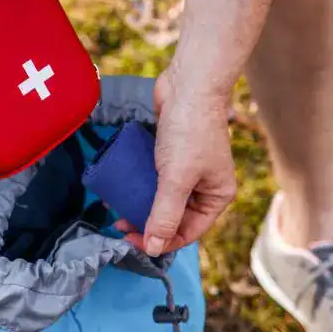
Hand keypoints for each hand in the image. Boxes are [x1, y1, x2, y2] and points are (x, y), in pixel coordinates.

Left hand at [115, 67, 236, 256]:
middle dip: (146, 223)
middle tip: (120, 224)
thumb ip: (164, 214)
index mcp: (216, 196)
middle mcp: (204, 186)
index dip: (160, 240)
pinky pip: (153, 178)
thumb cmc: (190, 130)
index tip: (132, 241)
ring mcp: (187, 170)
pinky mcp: (171, 154)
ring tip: (116, 207)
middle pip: (173, 217)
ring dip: (139, 205)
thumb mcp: (176, 178)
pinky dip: (138, 184)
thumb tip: (154, 248)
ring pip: (160, 198)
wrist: (189, 84)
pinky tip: (120, 186)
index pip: (188, 231)